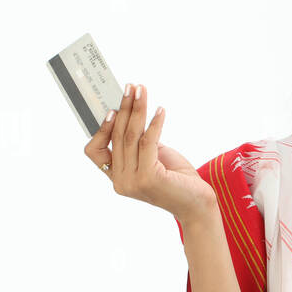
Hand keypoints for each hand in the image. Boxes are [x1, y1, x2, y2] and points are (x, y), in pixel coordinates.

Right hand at [84, 83, 217, 223]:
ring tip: (142, 91)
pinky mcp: (149, 178)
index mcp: (116, 177)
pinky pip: (148, 142)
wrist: (197, 204)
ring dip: (137, 109)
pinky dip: (154, 123)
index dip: (101, 128)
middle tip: (131, 87)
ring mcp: (133, 181)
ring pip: (130, 136)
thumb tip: (130, 112)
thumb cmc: (176, 179)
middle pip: (117, 136)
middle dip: (124, 108)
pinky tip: (160, 110)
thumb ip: (138, 142)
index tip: (113, 108)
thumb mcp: (152, 158)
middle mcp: (120, 181)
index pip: (94, 151)